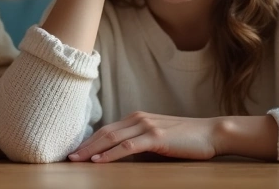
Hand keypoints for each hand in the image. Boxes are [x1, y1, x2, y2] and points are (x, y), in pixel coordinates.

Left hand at [68, 112, 218, 162]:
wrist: (211, 133)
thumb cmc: (185, 140)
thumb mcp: (157, 141)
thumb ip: (138, 145)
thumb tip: (120, 157)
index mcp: (136, 118)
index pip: (106, 129)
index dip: (89, 141)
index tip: (74, 151)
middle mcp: (138, 118)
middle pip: (104, 132)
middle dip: (84, 145)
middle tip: (67, 157)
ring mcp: (146, 126)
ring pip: (112, 138)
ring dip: (92, 150)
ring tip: (77, 159)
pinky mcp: (156, 137)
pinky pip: (127, 146)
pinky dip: (110, 154)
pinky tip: (99, 161)